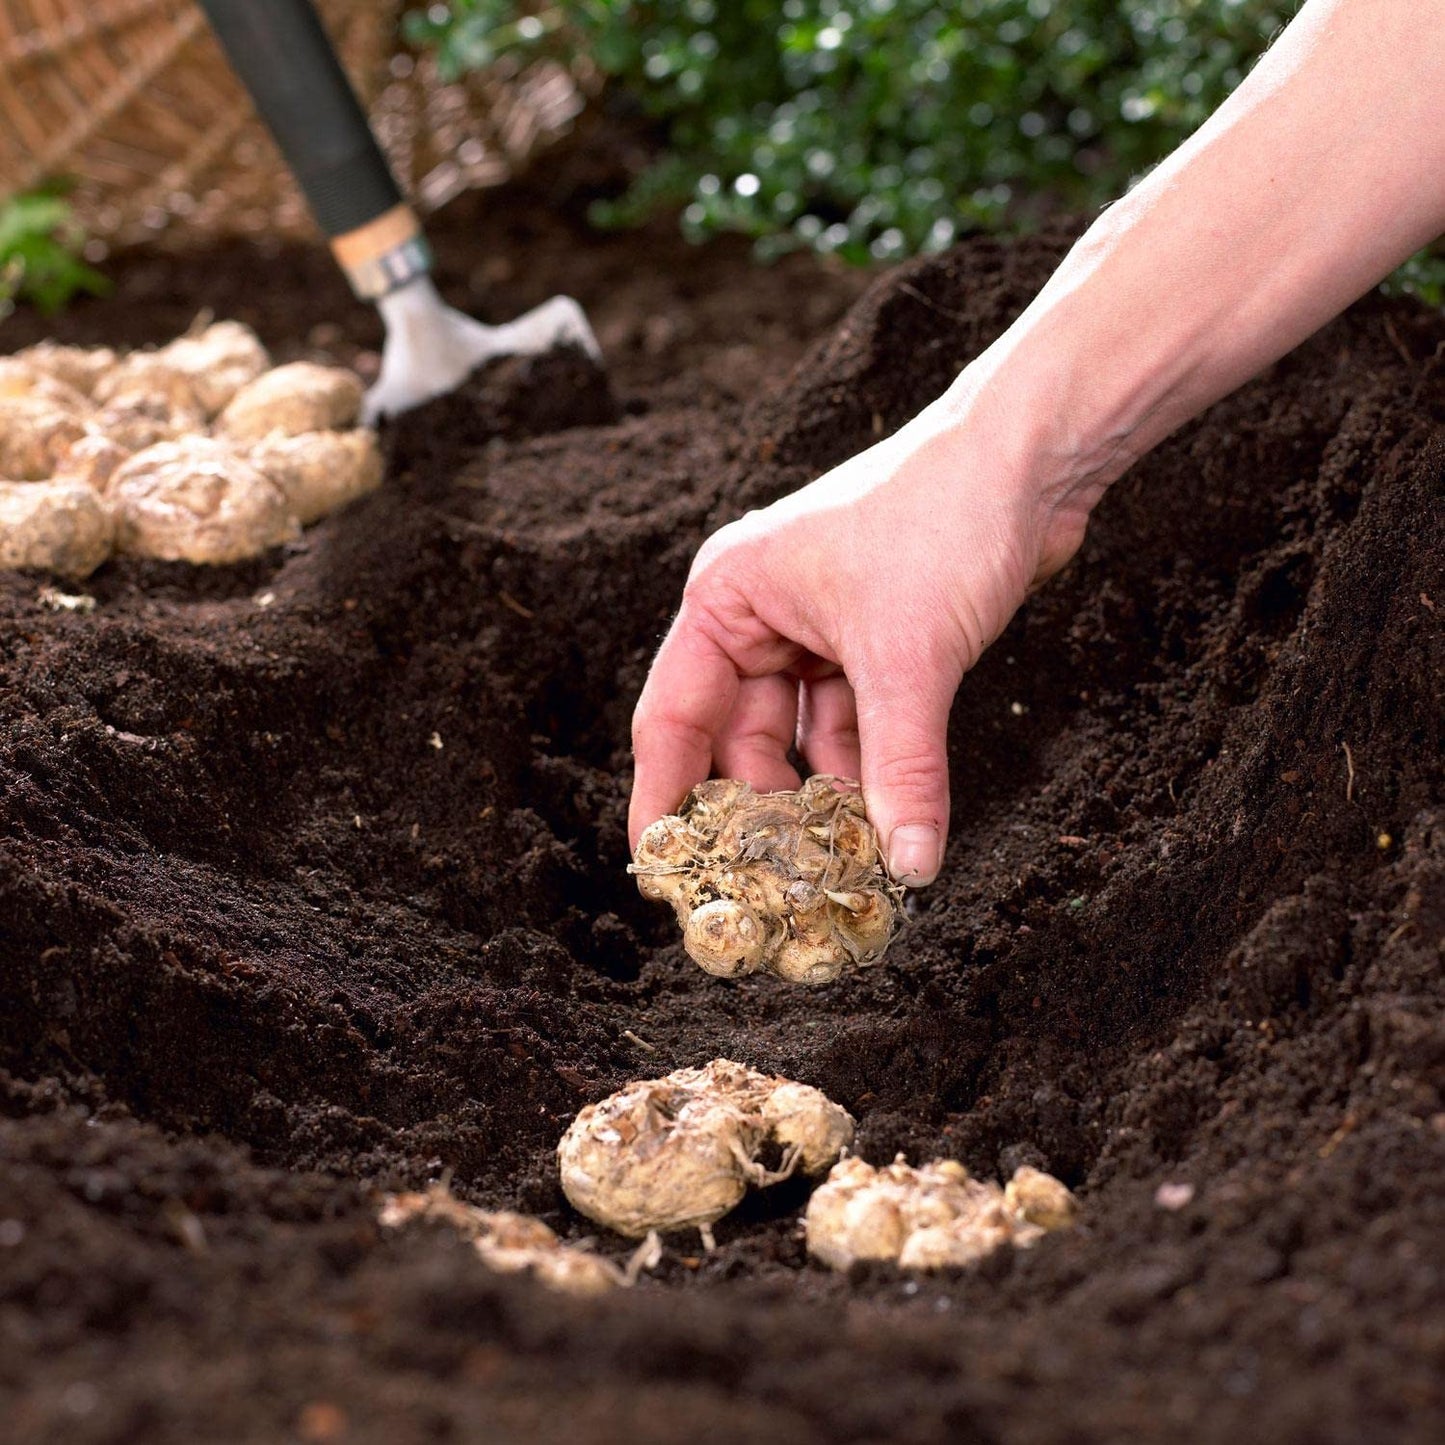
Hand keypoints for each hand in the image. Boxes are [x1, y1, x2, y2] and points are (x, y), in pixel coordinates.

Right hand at [628, 386, 1090, 884]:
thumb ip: (901, 769)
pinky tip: (884, 822)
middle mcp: (759, 616)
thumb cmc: (943, 518)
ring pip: (800, 739)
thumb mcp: (908, 658)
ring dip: (819, 798)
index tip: (664, 873)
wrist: (1033, 458)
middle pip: (737, 738)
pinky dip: (866, 773)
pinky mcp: (872, 644)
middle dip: (757, 811)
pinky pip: (853, 728)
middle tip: (771, 885)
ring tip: (835, 865)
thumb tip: (908, 864)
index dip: (665, 799)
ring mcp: (816, 631)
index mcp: (728, 598)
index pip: (673, 718)